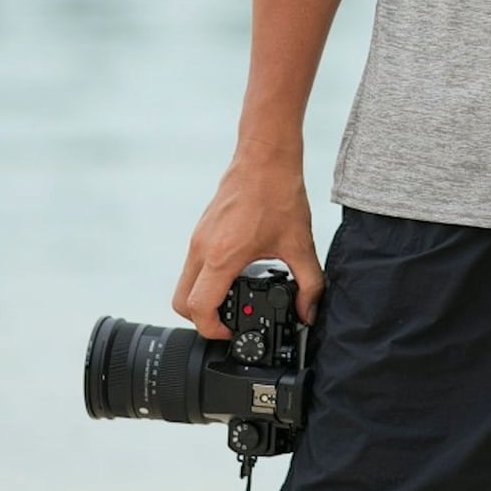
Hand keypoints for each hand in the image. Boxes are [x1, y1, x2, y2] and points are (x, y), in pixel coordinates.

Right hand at [173, 152, 323, 337]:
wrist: (264, 158)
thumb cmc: (279, 194)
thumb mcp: (301, 245)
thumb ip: (309, 284)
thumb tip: (308, 312)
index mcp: (223, 256)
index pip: (198, 307)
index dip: (212, 329)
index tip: (232, 331)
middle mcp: (202, 249)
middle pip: (180, 302)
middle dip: (201, 319)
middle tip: (229, 321)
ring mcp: (197, 239)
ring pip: (184, 284)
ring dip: (203, 298)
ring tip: (235, 300)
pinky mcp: (200, 232)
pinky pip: (192, 267)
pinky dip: (205, 280)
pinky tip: (234, 276)